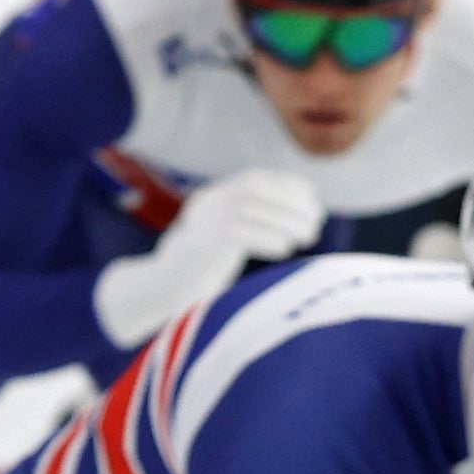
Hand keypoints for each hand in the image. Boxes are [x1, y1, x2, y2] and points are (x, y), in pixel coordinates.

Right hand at [91, 169, 329, 347]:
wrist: (157, 294)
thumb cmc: (199, 274)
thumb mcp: (226, 243)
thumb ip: (251, 227)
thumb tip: (299, 222)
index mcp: (213, 199)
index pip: (255, 179)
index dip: (287, 186)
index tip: (313, 202)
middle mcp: (205, 204)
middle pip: (253, 189)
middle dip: (290, 203)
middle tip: (315, 225)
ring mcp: (198, 223)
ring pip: (246, 207)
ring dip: (283, 221)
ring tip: (307, 237)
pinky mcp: (196, 246)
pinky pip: (234, 233)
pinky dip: (265, 237)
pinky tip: (284, 249)